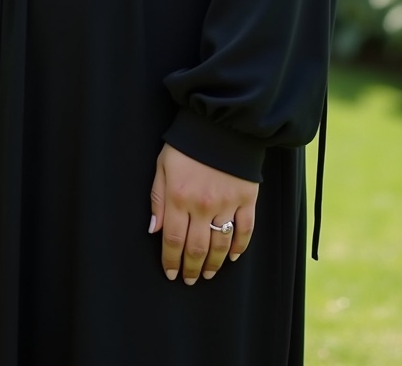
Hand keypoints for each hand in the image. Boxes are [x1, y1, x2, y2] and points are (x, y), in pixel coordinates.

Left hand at [148, 143, 258, 284]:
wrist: (221, 122)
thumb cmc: (187, 143)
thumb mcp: (163, 165)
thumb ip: (158, 199)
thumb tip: (154, 230)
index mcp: (179, 197)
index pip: (173, 239)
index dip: (171, 261)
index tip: (171, 273)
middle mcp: (202, 205)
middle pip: (197, 248)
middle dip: (191, 268)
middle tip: (189, 279)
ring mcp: (227, 203)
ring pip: (220, 244)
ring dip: (214, 263)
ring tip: (208, 273)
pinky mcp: (247, 198)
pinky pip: (245, 230)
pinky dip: (239, 247)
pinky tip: (233, 256)